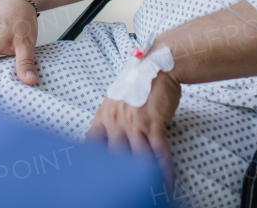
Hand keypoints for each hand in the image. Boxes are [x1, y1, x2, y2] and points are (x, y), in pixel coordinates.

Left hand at [86, 70, 180, 186]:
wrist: (159, 65)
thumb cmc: (140, 80)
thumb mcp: (116, 98)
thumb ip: (110, 118)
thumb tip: (103, 134)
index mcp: (104, 116)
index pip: (92, 145)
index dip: (93, 162)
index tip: (97, 176)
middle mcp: (116, 122)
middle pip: (113, 157)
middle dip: (119, 176)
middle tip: (123, 189)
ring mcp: (134, 124)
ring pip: (136, 159)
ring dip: (142, 178)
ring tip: (146, 191)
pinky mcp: (153, 125)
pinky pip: (157, 154)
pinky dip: (163, 170)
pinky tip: (165, 182)